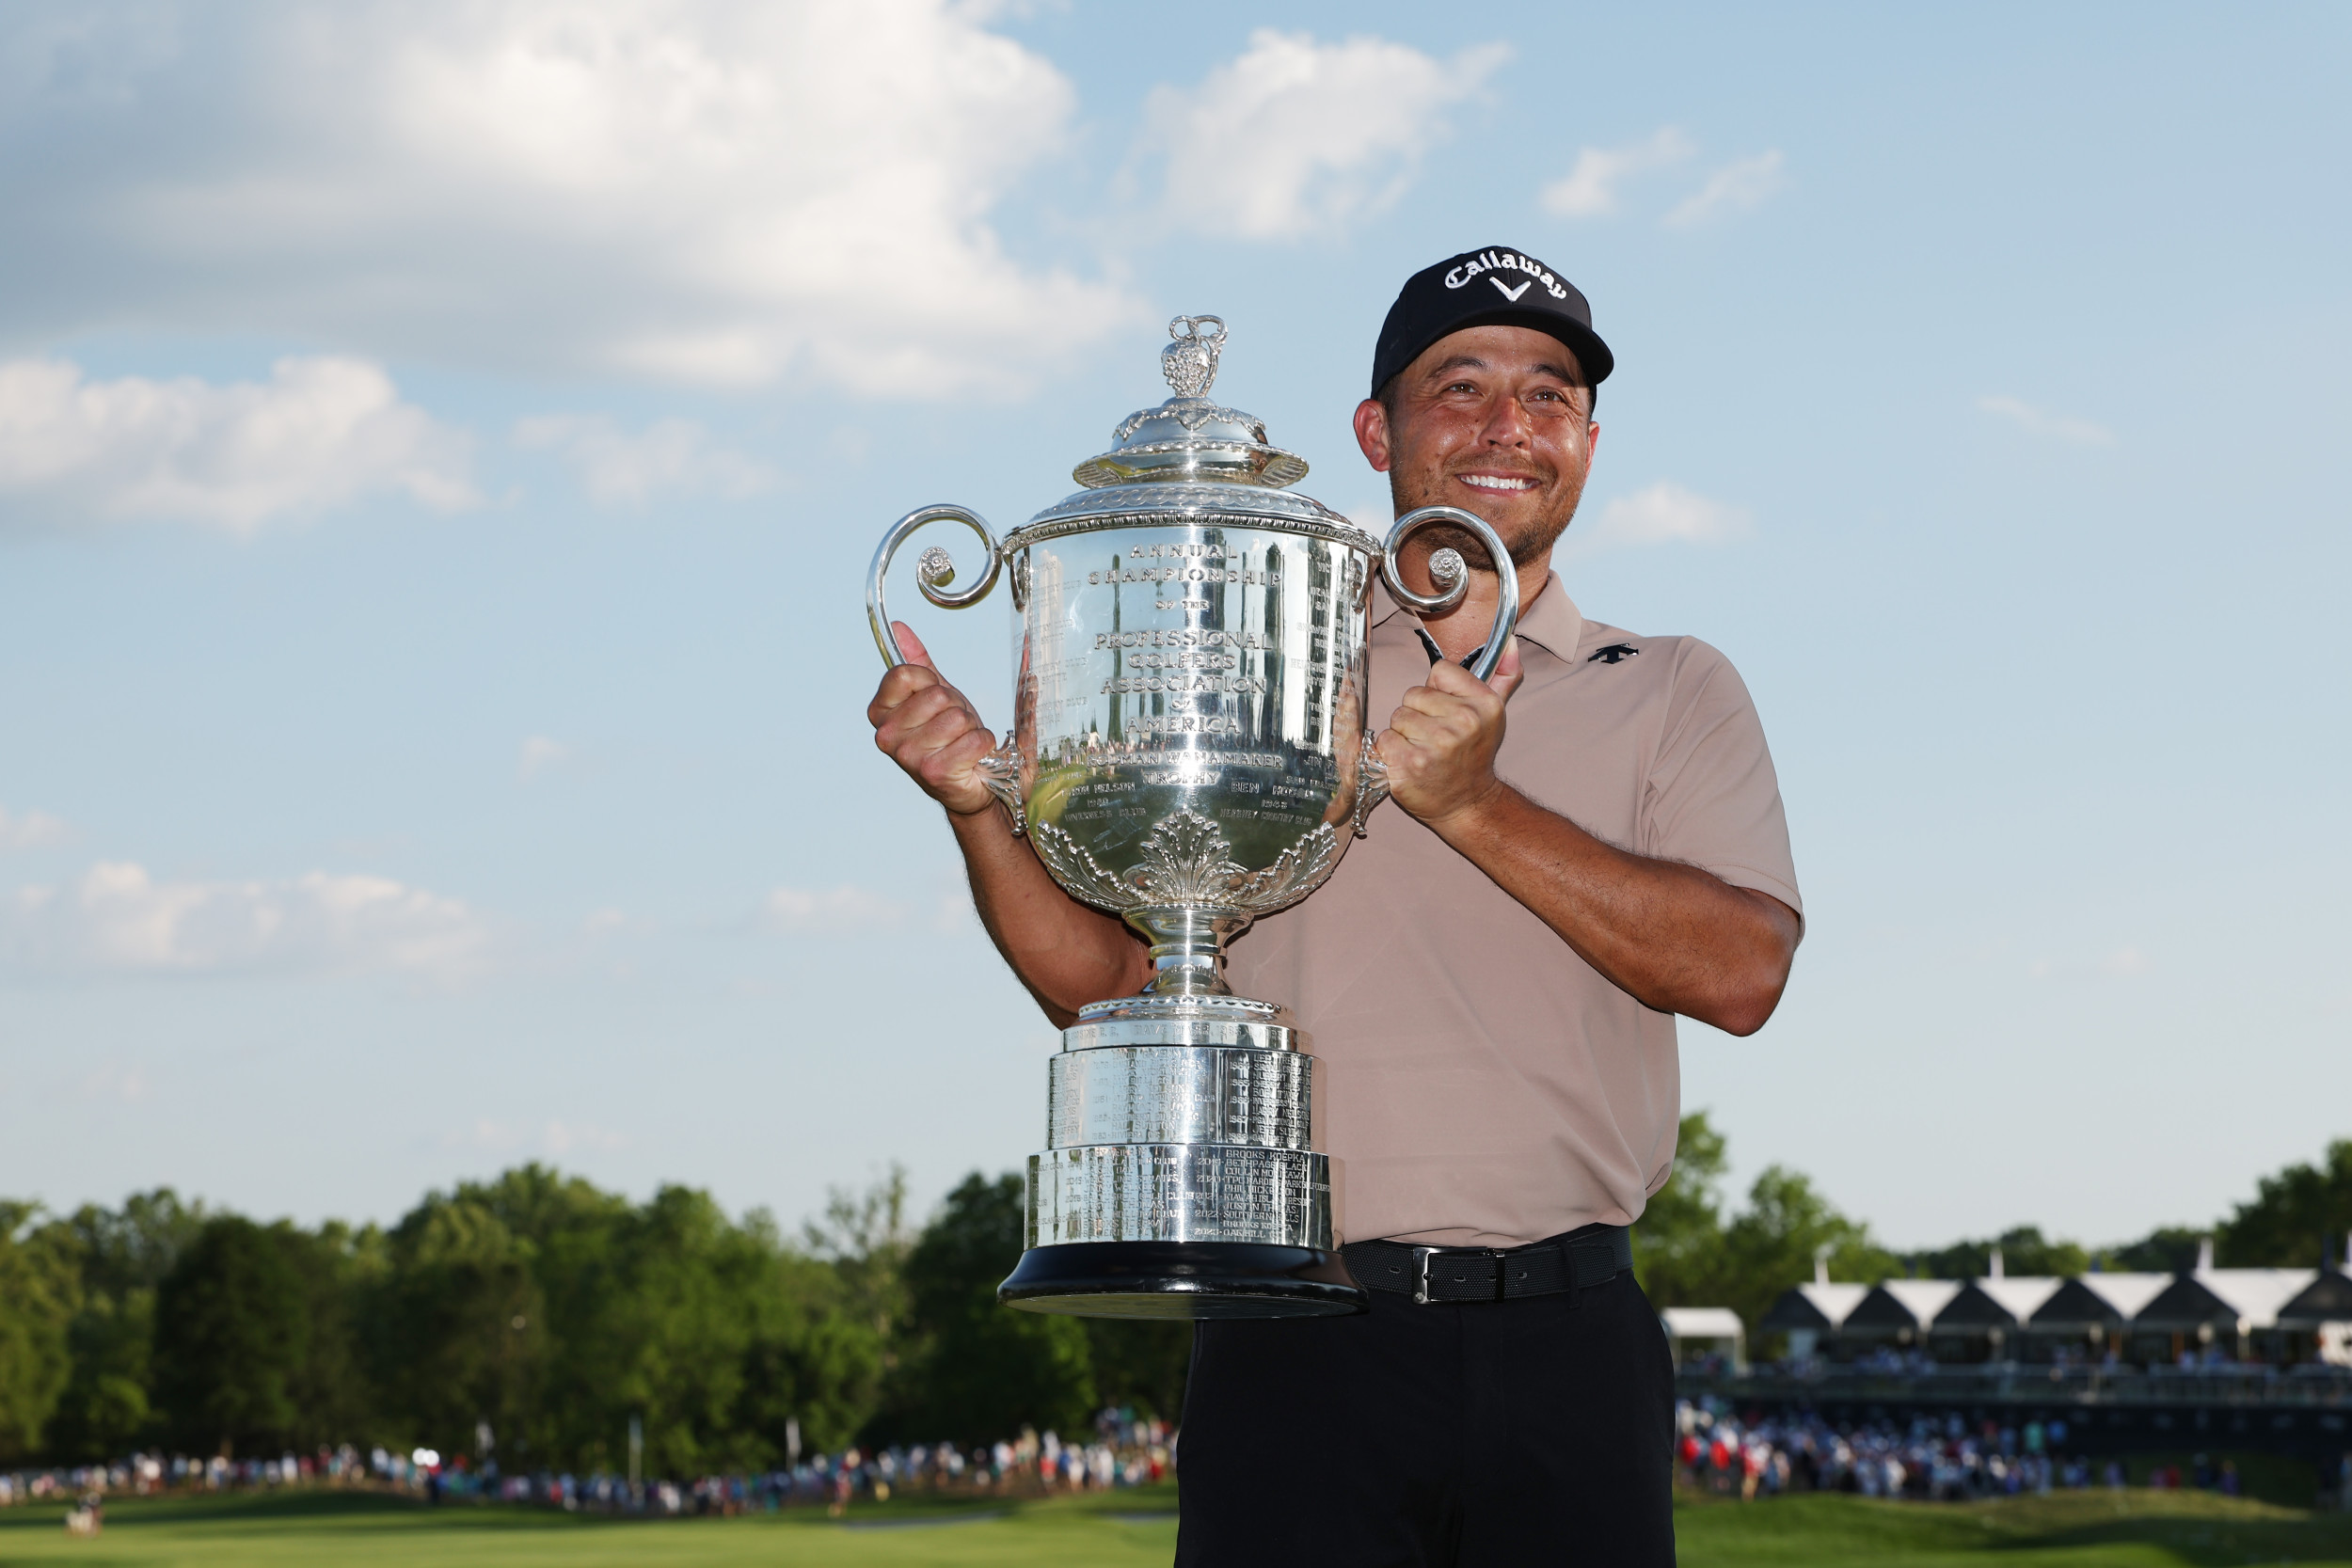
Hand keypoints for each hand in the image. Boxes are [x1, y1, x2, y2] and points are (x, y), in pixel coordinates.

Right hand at [867, 622, 1001, 816]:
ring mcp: (908, 757)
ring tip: (962, 743)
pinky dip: (983, 744)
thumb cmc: (949, 737)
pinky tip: (972, 758)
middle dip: (956, 707)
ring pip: (957, 718)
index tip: (934, 699)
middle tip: (954, 727)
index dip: (930, 682)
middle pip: (937, 695)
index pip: (905, 674)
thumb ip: (915, 662)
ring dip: (970, 728)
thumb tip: (898, 627)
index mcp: (880, 712)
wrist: (969, 782)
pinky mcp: (935, 773)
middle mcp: (887, 736)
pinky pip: (974, 739)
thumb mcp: (933, 694)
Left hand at [1375, 637, 1523, 827]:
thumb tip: (1512, 641)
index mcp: (1483, 703)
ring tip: (1423, 750)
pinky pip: (1384, 739)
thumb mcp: (1495, 713)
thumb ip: (1503, 675)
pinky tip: (1410, 763)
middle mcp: (1463, 722)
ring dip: (1403, 734)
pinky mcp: (1410, 764)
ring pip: (1397, 717)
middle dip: (1418, 714)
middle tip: (1434, 736)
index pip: (1439, 671)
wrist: (1468, 803)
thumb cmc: (1474, 755)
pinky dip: (1390, 751)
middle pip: (1413, 694)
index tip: (1447, 711)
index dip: (1438, 690)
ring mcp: (1436, 744)